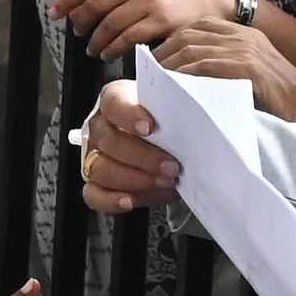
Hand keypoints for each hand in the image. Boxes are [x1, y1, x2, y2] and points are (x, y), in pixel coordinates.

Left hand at [53, 0, 243, 56]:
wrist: (216, 0)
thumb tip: (87, 3)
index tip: (55, 12)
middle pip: (95, 4)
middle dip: (81, 22)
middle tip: (79, 33)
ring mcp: (149, 0)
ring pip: (109, 24)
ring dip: (96, 41)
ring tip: (94, 50)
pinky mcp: (160, 21)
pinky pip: (127, 39)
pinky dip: (114, 49)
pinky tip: (110, 54)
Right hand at [78, 82, 180, 214]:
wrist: (175, 145)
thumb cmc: (171, 122)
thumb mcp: (179, 106)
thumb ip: (183, 101)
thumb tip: (201, 94)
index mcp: (117, 100)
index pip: (114, 102)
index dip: (129, 115)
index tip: (151, 127)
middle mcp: (101, 127)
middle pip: (110, 141)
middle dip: (143, 158)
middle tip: (171, 166)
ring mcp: (96, 156)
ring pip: (102, 169)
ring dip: (135, 180)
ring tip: (163, 182)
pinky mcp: (98, 184)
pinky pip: (94, 194)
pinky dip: (110, 200)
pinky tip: (129, 200)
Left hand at [152, 19, 295, 124]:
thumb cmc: (284, 106)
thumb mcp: (252, 79)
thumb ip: (225, 71)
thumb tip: (189, 80)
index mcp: (246, 34)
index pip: (198, 26)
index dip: (172, 41)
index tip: (155, 61)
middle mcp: (245, 36)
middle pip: (189, 34)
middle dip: (164, 53)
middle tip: (147, 74)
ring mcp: (247, 49)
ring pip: (192, 48)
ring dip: (168, 67)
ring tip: (154, 85)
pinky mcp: (248, 67)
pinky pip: (204, 66)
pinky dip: (184, 77)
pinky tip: (172, 91)